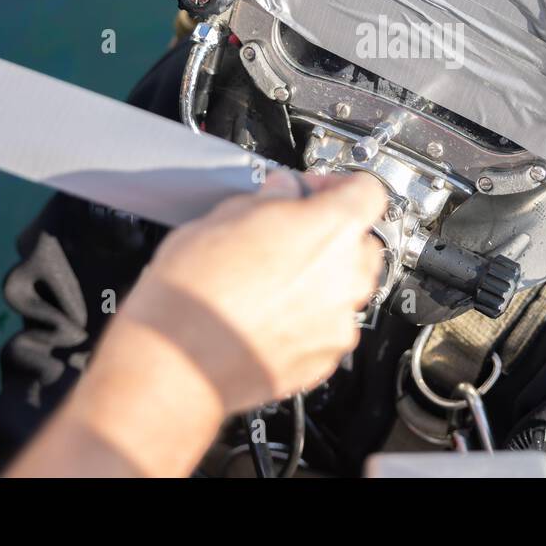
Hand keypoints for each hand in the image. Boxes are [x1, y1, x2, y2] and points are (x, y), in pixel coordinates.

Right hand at [9, 170, 387, 476]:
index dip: (339, 184)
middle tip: (289, 233)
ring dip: (321, 279)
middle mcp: (348, 276)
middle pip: (362, 241)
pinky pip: (330, 327)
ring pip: (347, 287)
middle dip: (332, 235)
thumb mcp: (221, 217)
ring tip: (272, 280)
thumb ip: (267, 200)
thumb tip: (279, 193)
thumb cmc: (193, 292)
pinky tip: (268, 315)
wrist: (176, 361)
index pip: (369, 189)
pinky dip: (309, 319)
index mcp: (332, 228)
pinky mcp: (325, 359)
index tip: (313, 190)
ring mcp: (340, 323)